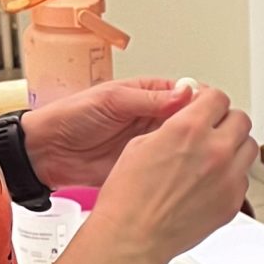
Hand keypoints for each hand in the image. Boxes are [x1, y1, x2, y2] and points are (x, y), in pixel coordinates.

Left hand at [20, 77, 198, 187]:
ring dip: (194, 149)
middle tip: (212, 134)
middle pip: (192, 120)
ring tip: (204, 153)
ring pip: (185, 145)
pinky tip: (190, 170)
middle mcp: (154, 117)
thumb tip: (185, 93)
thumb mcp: (112, 100)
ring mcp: (152, 143)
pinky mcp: (146, 166)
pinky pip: (170, 167)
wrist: (49, 152)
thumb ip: (149, 99)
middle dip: (203, 127)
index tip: (214, 109)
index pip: (187, 93)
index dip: (202, 100)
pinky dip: (181, 169)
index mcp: (148, 94)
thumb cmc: (71, 118)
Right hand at [87, 86, 256, 263]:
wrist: (133, 236)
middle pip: (240, 119)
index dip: (210, 101)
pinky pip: (244, 179)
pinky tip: (211, 182)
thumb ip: (173, 126)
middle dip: (226, 121)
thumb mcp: (141, 144)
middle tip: (214, 129)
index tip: (207, 107)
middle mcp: (215, 150)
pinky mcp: (233, 201)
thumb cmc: (129, 196)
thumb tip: (187, 118)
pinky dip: (232, 176)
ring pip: (249, 148)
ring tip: (216, 156)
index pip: (218, 97)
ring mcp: (228, 177)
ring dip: (234, 146)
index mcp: (189, 129)